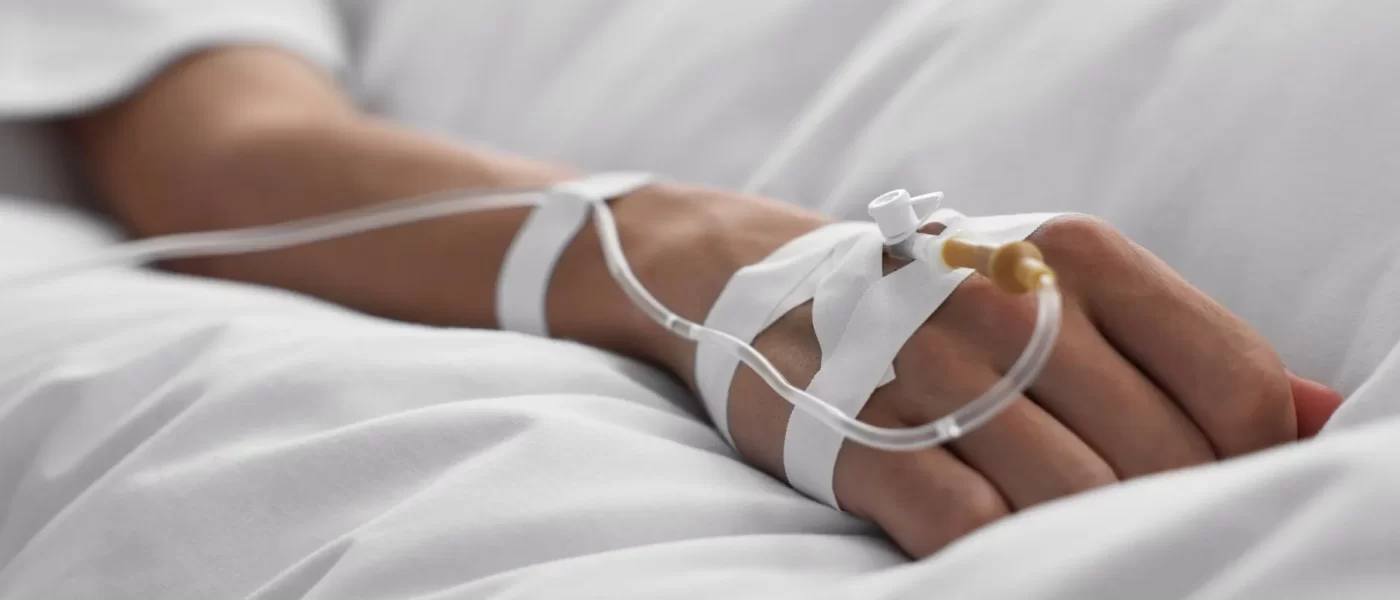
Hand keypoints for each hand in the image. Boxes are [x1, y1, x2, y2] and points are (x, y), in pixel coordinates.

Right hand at [709, 215, 1342, 556]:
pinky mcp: (866, 439)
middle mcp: (1008, 305)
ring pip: (1074, 501)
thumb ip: (1188, 347)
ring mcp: (932, 374)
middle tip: (1149, 529)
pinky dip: (1008, 556)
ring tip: (1086, 545)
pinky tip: (1009, 546)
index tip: (1215, 486)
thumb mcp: (1065, 287)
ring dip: (1094, 542)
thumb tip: (1317, 417)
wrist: (771, 291)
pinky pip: (972, 527)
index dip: (1249, 461)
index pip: (1231, 382)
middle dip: (1173, 511)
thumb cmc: (946, 302)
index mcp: (1075, 257)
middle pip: (1164, 456)